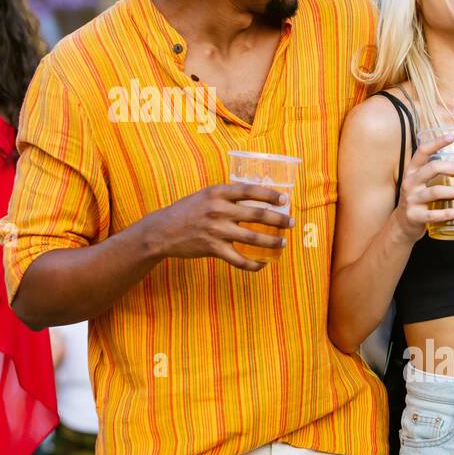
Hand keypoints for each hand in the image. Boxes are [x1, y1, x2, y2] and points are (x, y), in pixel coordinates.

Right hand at [142, 183, 293, 272]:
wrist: (163, 231)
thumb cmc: (186, 211)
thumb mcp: (205, 196)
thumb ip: (226, 196)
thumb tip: (252, 198)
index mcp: (218, 193)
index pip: (250, 190)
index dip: (270, 194)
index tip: (284, 199)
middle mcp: (219, 209)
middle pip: (257, 214)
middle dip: (278, 219)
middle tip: (291, 222)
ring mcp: (216, 230)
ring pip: (253, 237)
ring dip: (272, 241)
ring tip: (282, 242)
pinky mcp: (213, 248)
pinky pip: (239, 259)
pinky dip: (253, 263)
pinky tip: (262, 263)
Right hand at [389, 133, 453, 243]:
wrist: (401, 225)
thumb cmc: (417, 201)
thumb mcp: (419, 184)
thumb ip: (435, 175)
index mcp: (411, 172)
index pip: (422, 152)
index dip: (436, 143)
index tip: (452, 137)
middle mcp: (410, 183)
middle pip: (432, 168)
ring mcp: (411, 200)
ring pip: (436, 192)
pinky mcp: (414, 216)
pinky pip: (433, 214)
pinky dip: (449, 213)